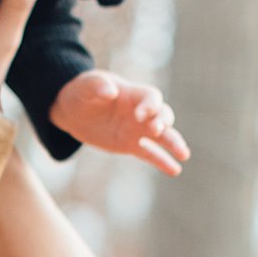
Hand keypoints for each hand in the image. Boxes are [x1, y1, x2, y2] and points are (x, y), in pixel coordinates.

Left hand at [48, 71, 188, 176]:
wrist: (73, 111)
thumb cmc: (82, 92)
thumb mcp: (86, 86)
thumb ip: (98, 86)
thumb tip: (111, 92)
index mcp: (133, 94)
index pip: (151, 97)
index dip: (150, 106)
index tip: (139, 116)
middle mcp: (141, 111)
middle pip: (163, 115)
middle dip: (163, 122)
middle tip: (155, 130)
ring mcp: (137, 130)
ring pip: (163, 136)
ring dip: (174, 144)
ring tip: (184, 155)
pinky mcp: (130, 145)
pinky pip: (150, 154)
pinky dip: (163, 162)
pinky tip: (175, 170)